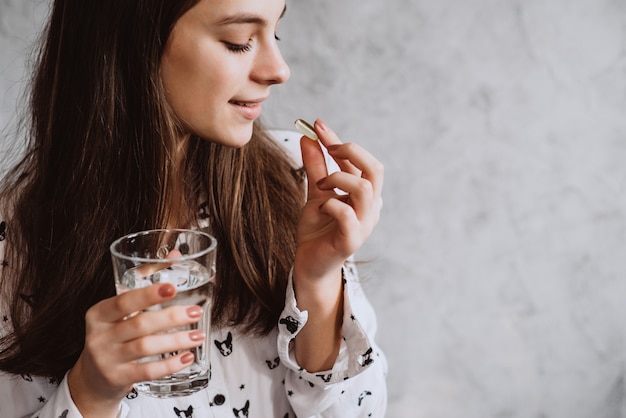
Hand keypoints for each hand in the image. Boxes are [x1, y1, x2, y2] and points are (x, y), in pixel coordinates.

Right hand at [67, 283, 203, 416]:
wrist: (92, 378)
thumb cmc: (113, 335)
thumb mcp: (120, 310)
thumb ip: (145, 281)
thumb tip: (176, 255)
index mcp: (99, 313)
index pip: (124, 301)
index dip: (149, 294)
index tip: (172, 288)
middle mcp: (99, 336)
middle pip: (139, 324)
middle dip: (171, 317)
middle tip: (195, 312)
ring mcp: (107, 359)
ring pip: (146, 347)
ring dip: (176, 341)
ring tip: (198, 335)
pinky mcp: (118, 378)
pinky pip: (148, 371)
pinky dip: (170, 364)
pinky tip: (187, 357)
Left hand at [295, 118, 383, 282]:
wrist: (309, 264)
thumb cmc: (317, 230)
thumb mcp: (315, 193)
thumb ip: (315, 167)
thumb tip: (308, 138)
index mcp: (365, 195)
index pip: (360, 160)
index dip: (338, 141)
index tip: (317, 125)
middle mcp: (370, 207)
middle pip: (375, 169)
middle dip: (350, 152)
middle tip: (327, 150)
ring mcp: (364, 224)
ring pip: (364, 189)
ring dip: (338, 178)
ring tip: (321, 184)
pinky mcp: (351, 240)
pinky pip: (346, 214)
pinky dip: (330, 204)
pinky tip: (320, 208)